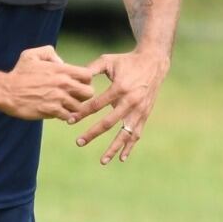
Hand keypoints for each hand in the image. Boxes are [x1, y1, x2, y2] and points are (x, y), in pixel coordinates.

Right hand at [0, 46, 96, 120]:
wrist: (7, 91)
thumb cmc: (19, 73)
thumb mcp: (32, 54)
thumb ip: (49, 53)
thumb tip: (61, 62)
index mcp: (61, 70)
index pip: (88, 75)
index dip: (85, 80)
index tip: (77, 83)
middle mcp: (63, 84)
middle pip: (89, 92)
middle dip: (83, 95)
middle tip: (73, 96)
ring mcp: (58, 98)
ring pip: (79, 106)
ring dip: (73, 107)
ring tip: (64, 105)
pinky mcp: (52, 111)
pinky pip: (67, 116)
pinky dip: (64, 116)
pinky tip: (57, 112)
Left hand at [71, 48, 169, 163]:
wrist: (153, 62)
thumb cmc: (126, 61)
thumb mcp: (108, 61)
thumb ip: (90, 69)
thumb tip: (73, 79)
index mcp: (120, 87)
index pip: (97, 105)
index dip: (82, 113)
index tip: (69, 121)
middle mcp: (131, 101)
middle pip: (109, 122)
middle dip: (92, 133)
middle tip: (78, 142)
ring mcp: (139, 110)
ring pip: (125, 133)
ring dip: (113, 148)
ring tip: (102, 160)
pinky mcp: (145, 115)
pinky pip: (136, 134)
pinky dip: (129, 146)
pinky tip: (121, 158)